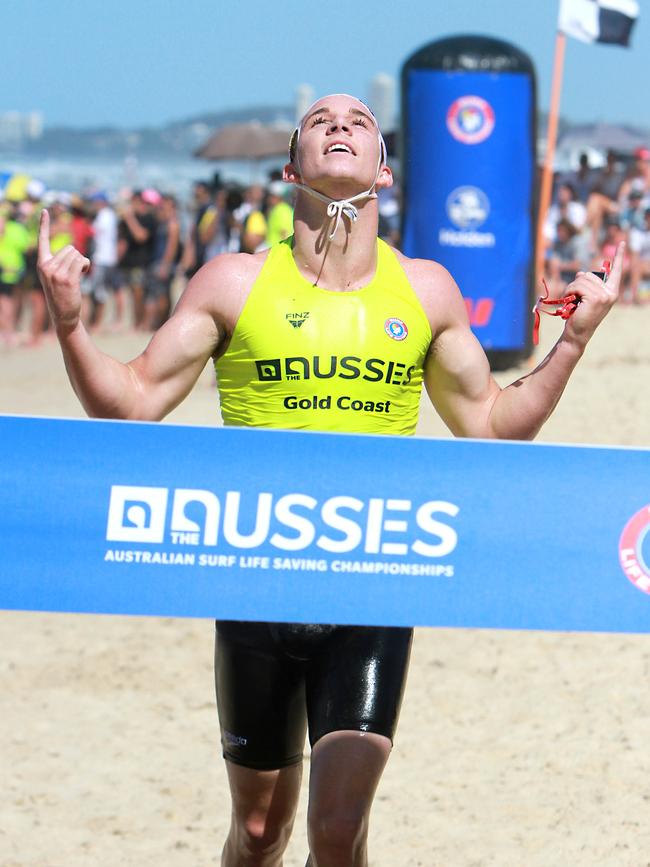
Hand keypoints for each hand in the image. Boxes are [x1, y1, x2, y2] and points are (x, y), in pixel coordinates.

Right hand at [37, 209, 89, 332]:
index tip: (45, 210)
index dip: (44, 225)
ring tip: (78, 276)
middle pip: (69, 248)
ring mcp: (56, 273)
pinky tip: (83, 275)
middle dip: (76, 258)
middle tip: (74, 272)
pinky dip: (86, 266)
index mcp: (42, 264)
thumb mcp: (55, 276)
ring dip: (82, 263)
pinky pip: (82, 262)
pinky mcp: (68, 279)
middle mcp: (47, 266)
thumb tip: (77, 255)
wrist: (63, 315)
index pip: (43, 240)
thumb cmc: (62, 294)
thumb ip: (60, 263)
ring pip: (77, 254)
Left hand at [562, 241, 623, 346]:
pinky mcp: (595, 298)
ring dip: (572, 289)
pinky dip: (570, 291)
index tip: (621, 242)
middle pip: (589, 275)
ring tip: (572, 301)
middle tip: (575, 298)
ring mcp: (604, 295)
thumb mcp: (586, 297)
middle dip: (577, 284)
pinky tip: (571, 302)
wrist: (577, 333)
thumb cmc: (580, 315)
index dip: (618, 256)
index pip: (617, 271)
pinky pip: (577, 286)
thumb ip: (587, 285)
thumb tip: (581, 272)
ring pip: (581, 280)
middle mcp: (611, 293)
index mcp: (611, 291)